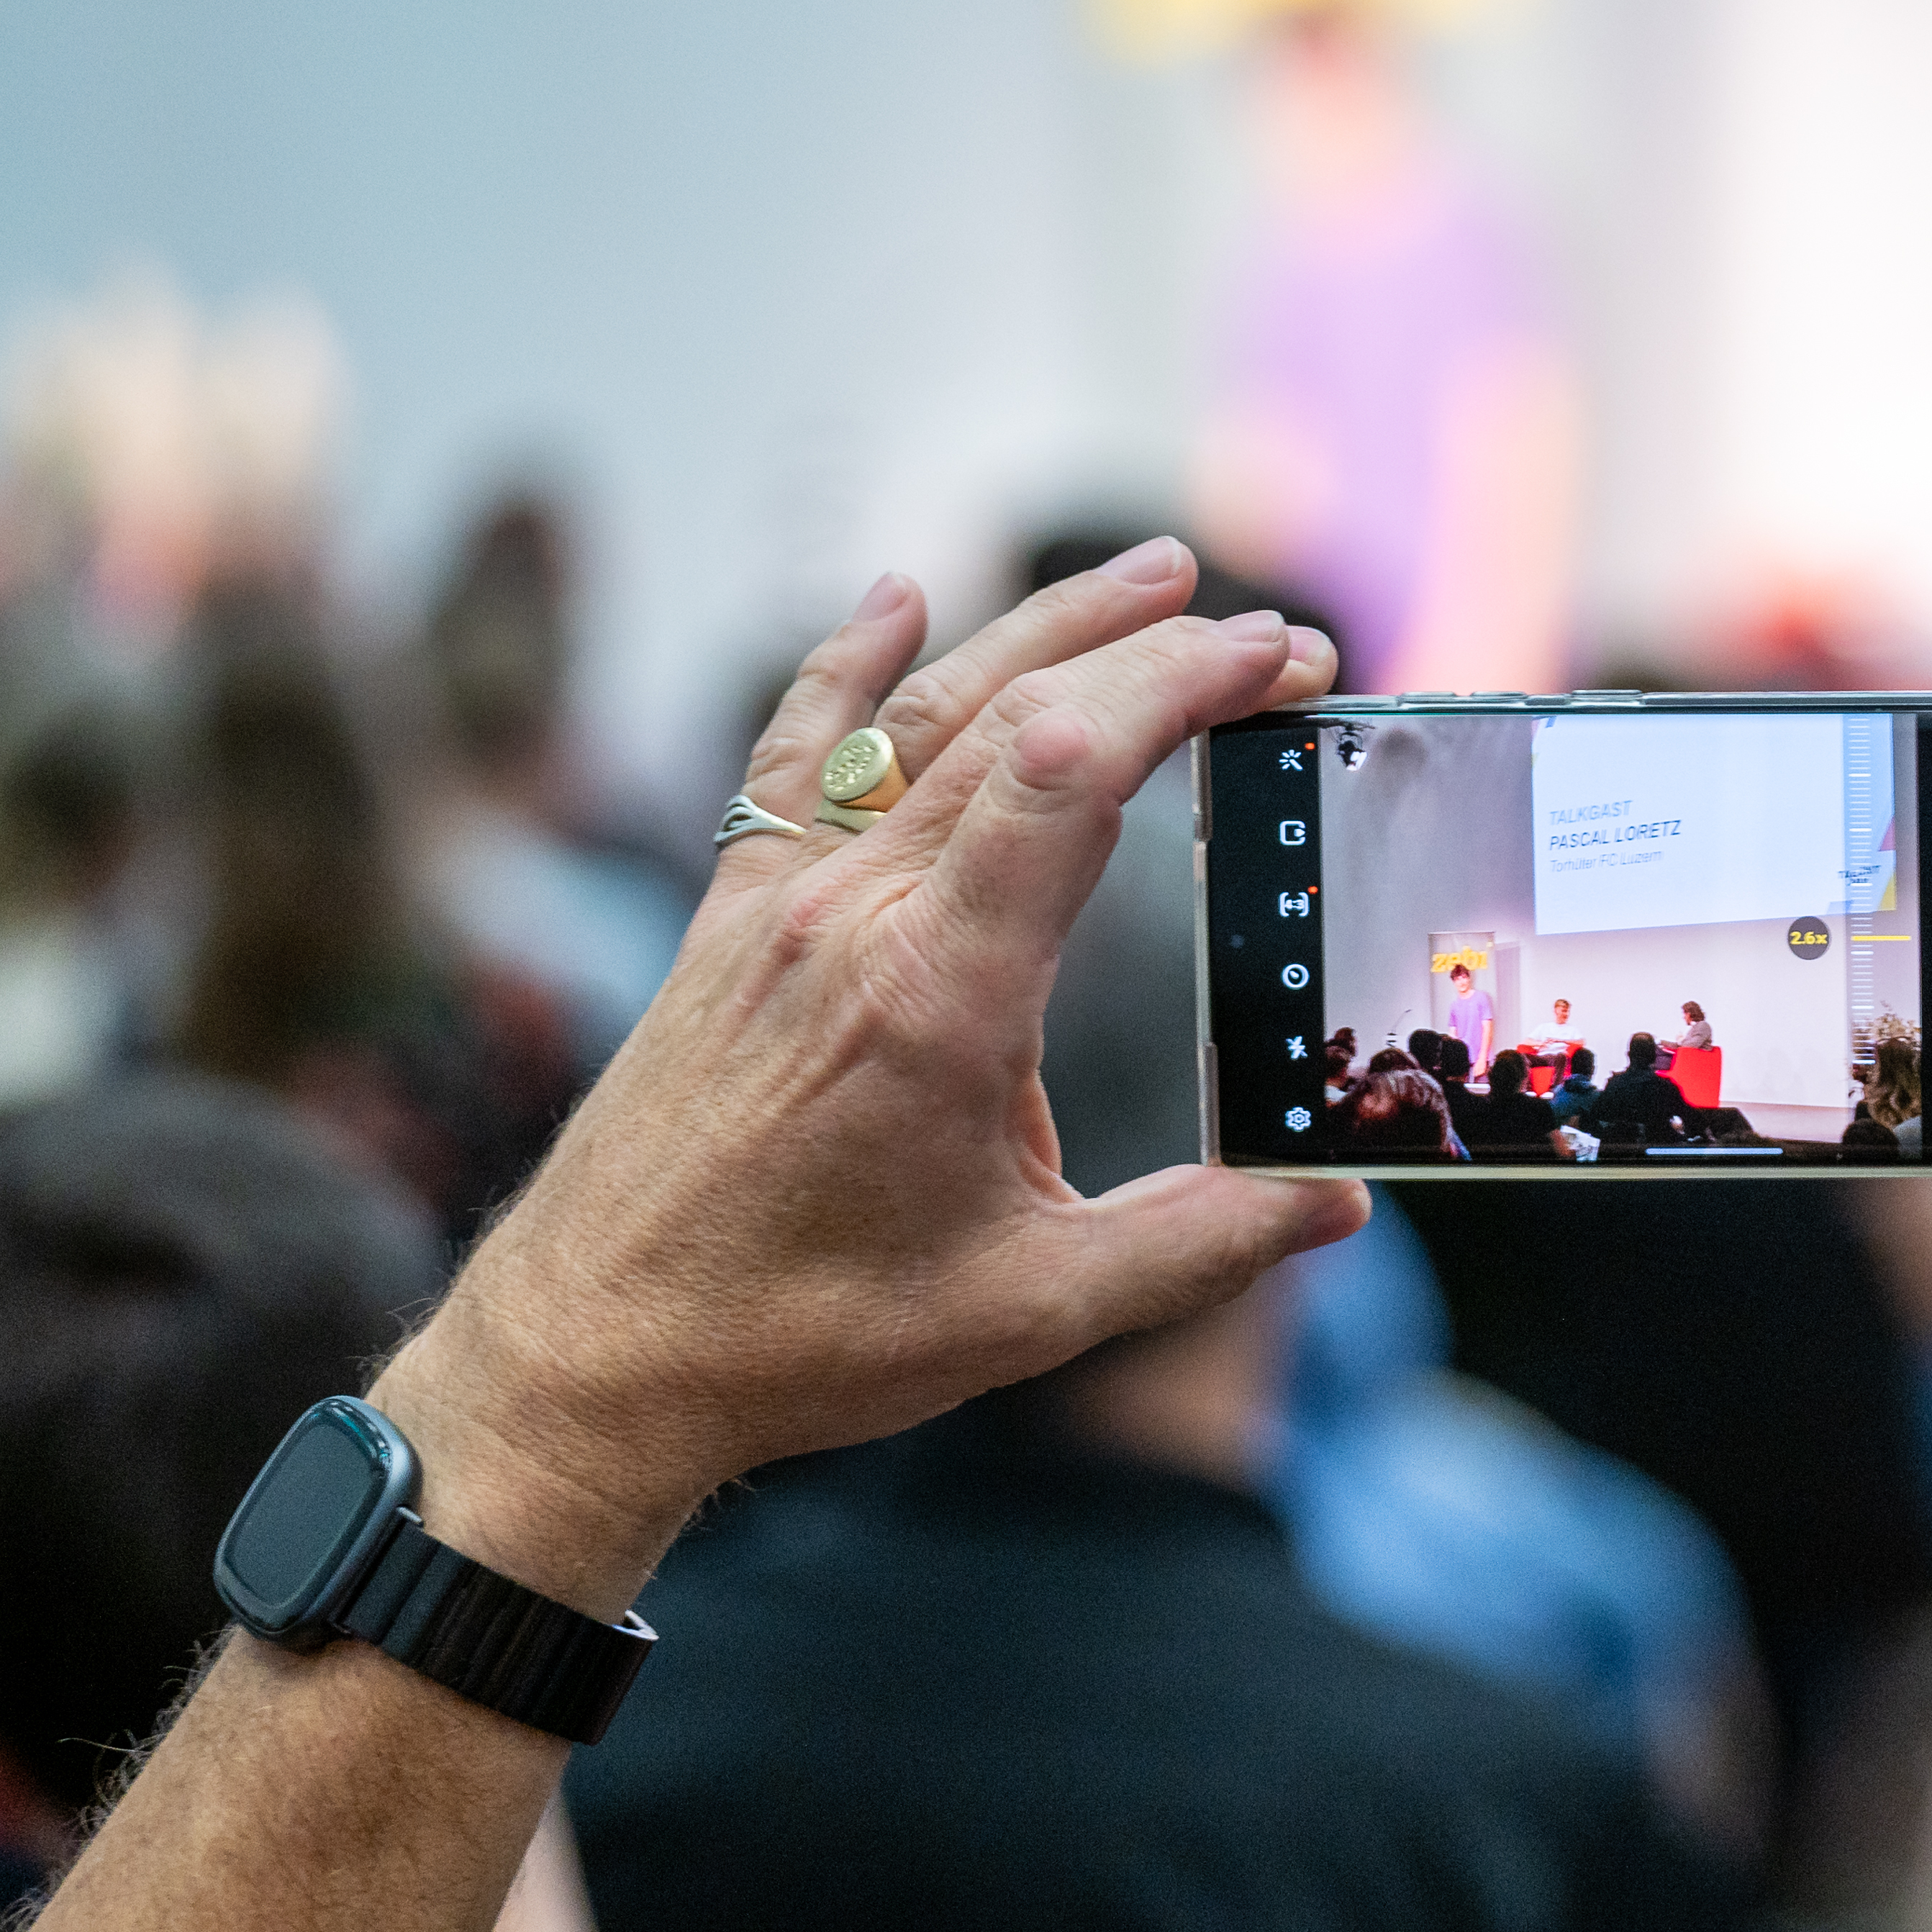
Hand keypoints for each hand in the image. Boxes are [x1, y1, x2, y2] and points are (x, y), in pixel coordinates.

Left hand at [375, 549, 1366, 1611]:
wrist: (592, 1353)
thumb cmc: (804, 1338)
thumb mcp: (1036, 1308)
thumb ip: (1200, 1242)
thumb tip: (1340, 1198)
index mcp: (938, 997)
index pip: (1068, 773)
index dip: (1181, 689)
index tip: (1274, 663)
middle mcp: (853, 918)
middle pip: (1016, 720)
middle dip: (1158, 657)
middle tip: (1272, 641)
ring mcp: (778, 906)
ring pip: (917, 718)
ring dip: (1041, 631)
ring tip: (1148, 578)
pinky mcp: (729, 921)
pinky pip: (792, 758)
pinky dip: (846, 666)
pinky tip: (895, 600)